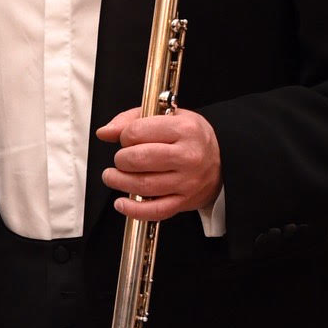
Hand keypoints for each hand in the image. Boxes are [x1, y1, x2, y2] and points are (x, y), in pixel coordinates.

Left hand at [96, 107, 221, 221]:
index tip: (127, 139)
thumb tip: (105, 132)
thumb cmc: (192, 138)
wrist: (223, 161)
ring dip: (119, 181)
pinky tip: (122, 203)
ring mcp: (187, 181)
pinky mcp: (184, 201)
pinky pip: (155, 211)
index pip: (138, 132)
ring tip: (113, 176)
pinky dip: (133, 209)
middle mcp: (188, 156)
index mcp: (185, 129)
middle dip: (120, 160)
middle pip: (138, 159)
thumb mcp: (169, 117)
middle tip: (120, 160)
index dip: (124, 136)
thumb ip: (132, 120)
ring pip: (143, 185)